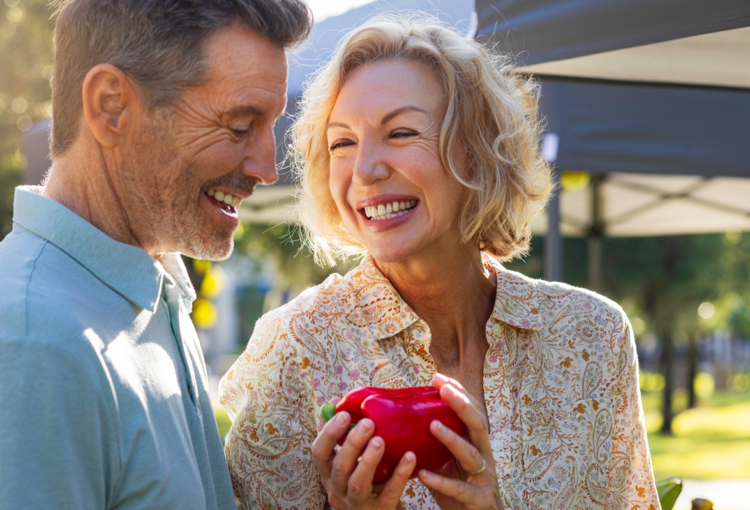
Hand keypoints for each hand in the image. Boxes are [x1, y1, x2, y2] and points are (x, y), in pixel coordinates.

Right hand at [311, 399, 416, 509]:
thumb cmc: (365, 480)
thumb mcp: (351, 459)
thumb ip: (344, 433)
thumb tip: (335, 401)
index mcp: (329, 473)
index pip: (319, 453)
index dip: (329, 433)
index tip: (344, 414)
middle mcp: (338, 490)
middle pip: (340, 468)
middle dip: (352, 444)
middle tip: (368, 423)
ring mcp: (357, 504)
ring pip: (358, 483)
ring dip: (368, 460)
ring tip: (381, 440)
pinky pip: (389, 493)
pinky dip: (399, 474)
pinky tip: (410, 457)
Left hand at [417, 374, 503, 509]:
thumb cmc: (459, 488)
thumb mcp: (447, 461)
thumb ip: (433, 444)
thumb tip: (399, 421)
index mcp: (476, 443)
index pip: (473, 411)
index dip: (459, 393)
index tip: (438, 377)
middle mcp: (484, 456)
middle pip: (478, 424)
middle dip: (462, 405)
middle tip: (443, 389)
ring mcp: (485, 478)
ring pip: (471, 454)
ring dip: (452, 439)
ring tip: (432, 426)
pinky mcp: (479, 500)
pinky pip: (460, 490)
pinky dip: (441, 481)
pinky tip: (423, 474)